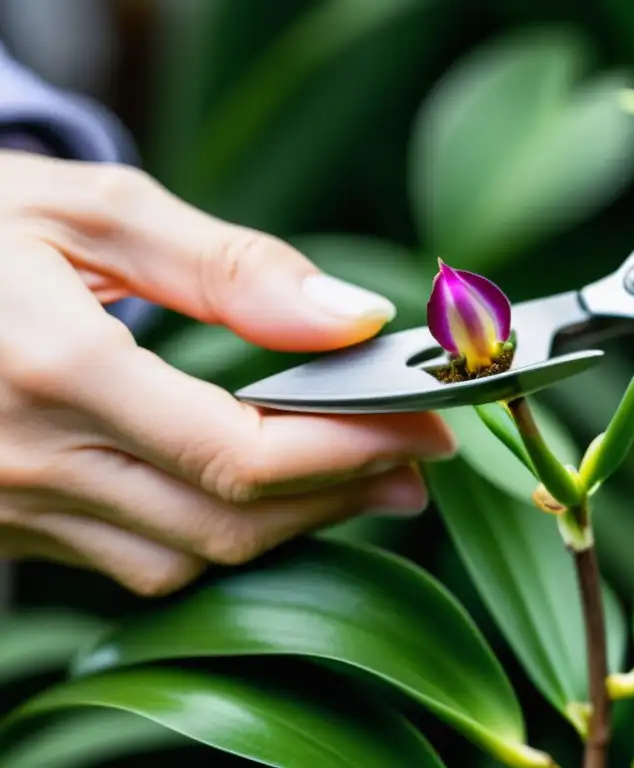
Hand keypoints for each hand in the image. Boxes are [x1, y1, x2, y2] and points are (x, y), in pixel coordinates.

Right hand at [0, 152, 454, 595]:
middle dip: (343, 496)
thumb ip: (231, 271)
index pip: (241, 452)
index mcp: (51, 369)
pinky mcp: (8, 524)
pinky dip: (220, 532)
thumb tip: (352, 317)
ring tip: (363, 477)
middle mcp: (27, 459)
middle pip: (229, 519)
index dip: (353, 449)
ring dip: (291, 524)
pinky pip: (137, 557)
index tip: (429, 427)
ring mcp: (11, 507)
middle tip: (419, 459)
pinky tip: (266, 491)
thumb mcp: (95, 212)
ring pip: (188, 556)